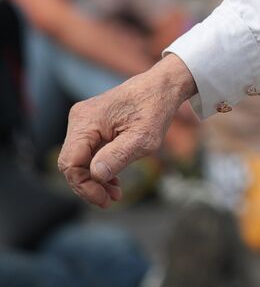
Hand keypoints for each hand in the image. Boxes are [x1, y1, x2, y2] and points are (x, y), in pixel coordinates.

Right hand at [58, 55, 196, 207]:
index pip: (70, 163)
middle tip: (110, 200)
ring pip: (79, 159)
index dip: (84, 185)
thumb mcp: (143, 137)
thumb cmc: (155, 109)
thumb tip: (95, 175)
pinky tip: (113, 180)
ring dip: (95, 179)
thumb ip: (118, 156)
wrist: (162, 86)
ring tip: (115, 193)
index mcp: (86, 121)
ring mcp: (84, 121)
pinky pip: (88, 151)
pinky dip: (99, 167)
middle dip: (89, 185)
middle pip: (71, 163)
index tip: (105, 199)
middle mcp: (79, 119)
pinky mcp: (92, 124)